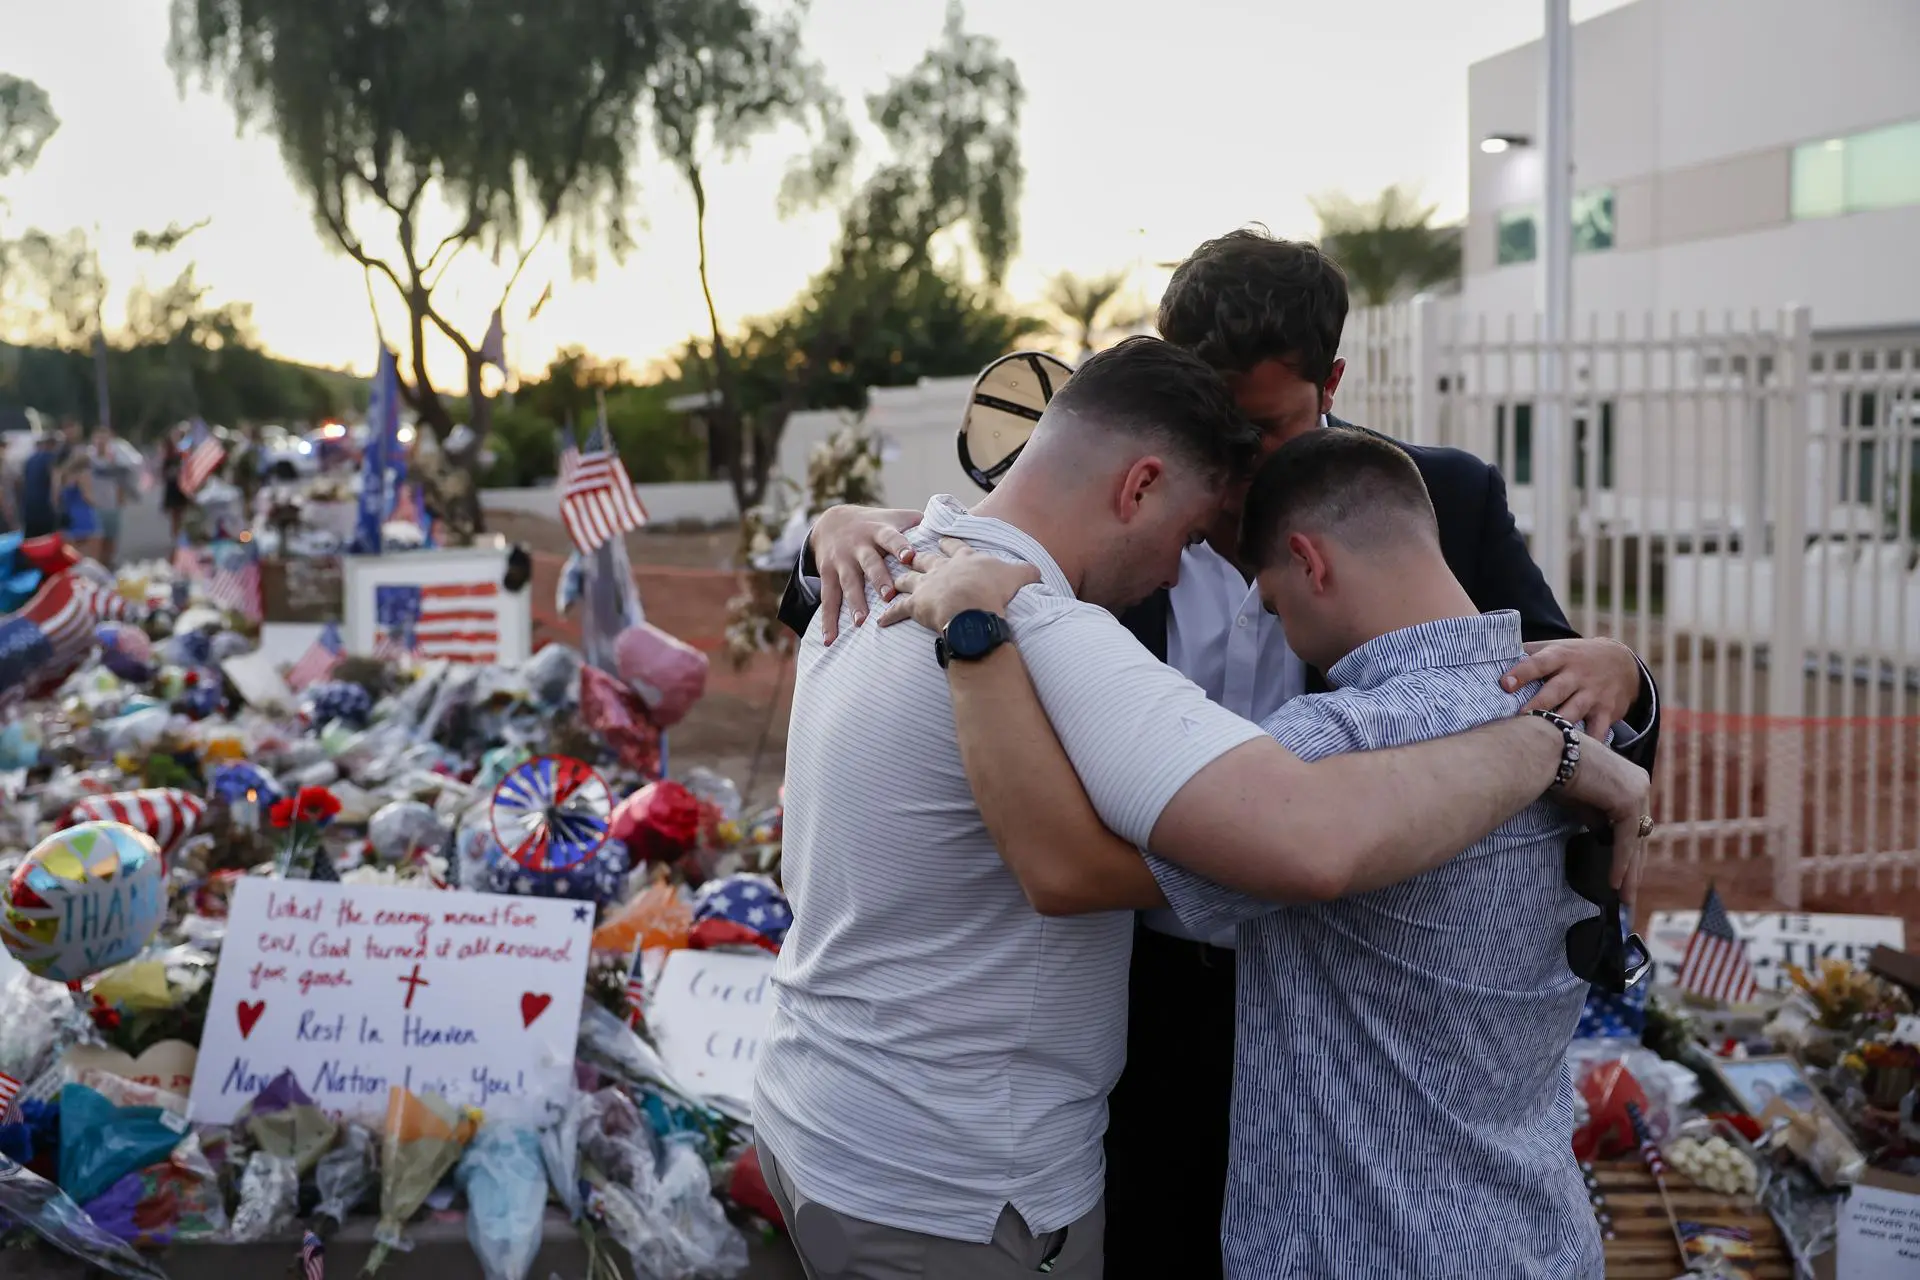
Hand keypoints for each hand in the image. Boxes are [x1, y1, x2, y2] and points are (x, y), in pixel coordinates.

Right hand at [809, 505, 922, 643]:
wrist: (831, 521)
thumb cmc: (874, 524)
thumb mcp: (893, 518)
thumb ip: (917, 523)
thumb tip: (953, 525)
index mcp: (879, 532)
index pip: (891, 538)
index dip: (900, 546)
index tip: (910, 557)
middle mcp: (859, 546)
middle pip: (870, 563)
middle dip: (878, 579)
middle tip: (888, 596)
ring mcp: (842, 561)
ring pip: (849, 583)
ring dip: (854, 602)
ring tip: (860, 621)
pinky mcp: (827, 574)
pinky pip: (828, 599)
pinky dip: (828, 620)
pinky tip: (830, 639)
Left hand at [878, 538, 1038, 633]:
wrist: (972, 608)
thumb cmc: (994, 591)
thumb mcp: (1019, 576)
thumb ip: (1027, 572)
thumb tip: (1038, 572)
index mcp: (965, 560)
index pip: (955, 547)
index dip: (948, 543)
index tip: (940, 538)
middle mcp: (942, 568)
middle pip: (926, 559)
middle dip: (917, 556)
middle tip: (908, 553)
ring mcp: (926, 585)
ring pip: (908, 579)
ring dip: (899, 580)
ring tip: (891, 582)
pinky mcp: (915, 605)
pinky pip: (898, 609)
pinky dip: (889, 615)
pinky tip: (880, 620)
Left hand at [1502, 637, 1641, 732]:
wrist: (1623, 662)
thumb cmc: (1576, 656)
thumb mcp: (1556, 647)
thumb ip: (1528, 653)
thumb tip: (1493, 657)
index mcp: (1560, 656)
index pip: (1539, 663)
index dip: (1522, 673)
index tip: (1505, 684)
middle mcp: (1577, 675)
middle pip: (1555, 690)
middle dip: (1538, 704)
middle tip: (1519, 716)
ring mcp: (1593, 694)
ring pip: (1573, 711)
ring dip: (1557, 725)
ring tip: (1539, 738)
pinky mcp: (1607, 712)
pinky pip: (1598, 731)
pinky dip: (1589, 743)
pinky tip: (1573, 755)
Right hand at [1557, 733, 1650, 888]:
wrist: (1548, 751)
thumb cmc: (1557, 770)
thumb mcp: (1583, 800)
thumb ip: (1598, 818)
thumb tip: (1606, 839)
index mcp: (1631, 779)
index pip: (1635, 823)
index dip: (1630, 850)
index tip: (1624, 872)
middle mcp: (1640, 783)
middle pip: (1640, 835)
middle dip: (1633, 867)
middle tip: (1628, 892)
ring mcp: (1638, 791)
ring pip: (1637, 840)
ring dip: (1629, 871)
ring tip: (1625, 896)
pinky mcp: (1629, 800)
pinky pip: (1627, 840)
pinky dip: (1620, 862)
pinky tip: (1615, 882)